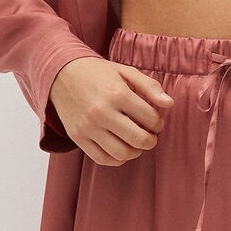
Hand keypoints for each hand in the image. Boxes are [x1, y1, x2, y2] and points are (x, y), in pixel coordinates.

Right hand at [48, 57, 173, 163]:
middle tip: (150, 136)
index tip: (155, 122)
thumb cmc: (98, 73)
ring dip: (135, 152)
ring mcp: (88, 126)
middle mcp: (102, 112)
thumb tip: (170, 104)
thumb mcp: (125, 72)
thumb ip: (150, 86)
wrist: (61, 74)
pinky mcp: (77, 137)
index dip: (158, 123)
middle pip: (139, 140)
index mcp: (117, 93)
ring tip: (136, 143)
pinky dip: (117, 159)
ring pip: (122, 153)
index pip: (150, 119)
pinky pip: (102, 159)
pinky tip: (121, 149)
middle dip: (151, 141)